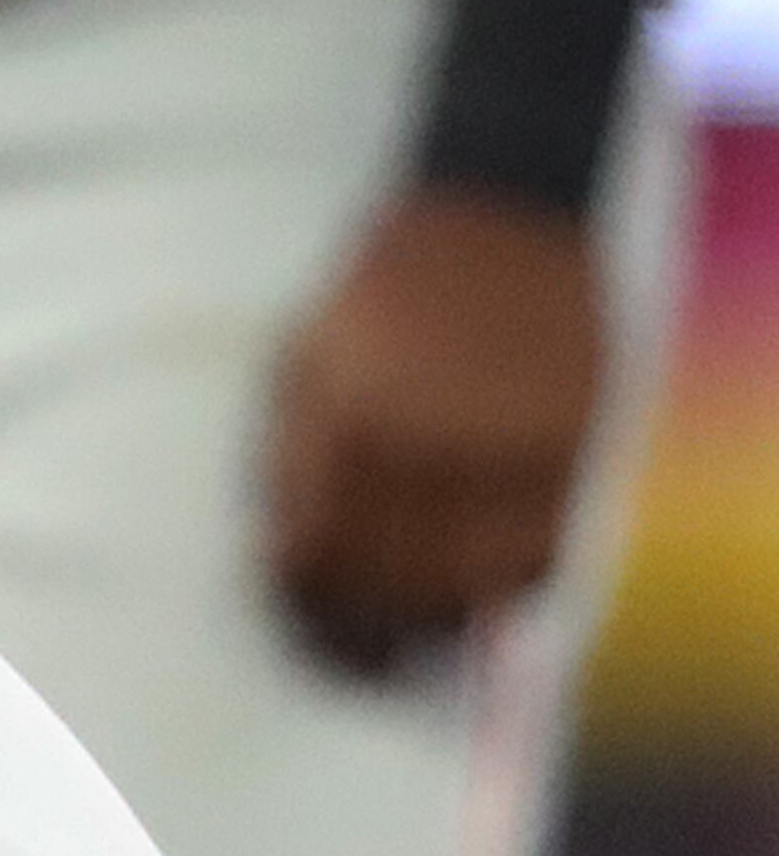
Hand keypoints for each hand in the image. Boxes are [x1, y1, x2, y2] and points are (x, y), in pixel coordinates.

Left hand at [264, 186, 601, 677]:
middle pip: (387, 581)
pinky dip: (504, 582)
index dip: (304, 606)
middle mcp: (431, 435)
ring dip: (433, 614)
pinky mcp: (576, 440)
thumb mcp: (300, 367)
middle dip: (363, 626)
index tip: (306, 619)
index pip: (316, 558)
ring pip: (466, 582)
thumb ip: (286, 470)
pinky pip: (539, 551)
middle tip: (358, 644)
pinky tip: (478, 577)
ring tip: (412, 619)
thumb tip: (280, 573)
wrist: (497, 211)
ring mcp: (508, 440)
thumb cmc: (378, 297)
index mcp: (349, 419)